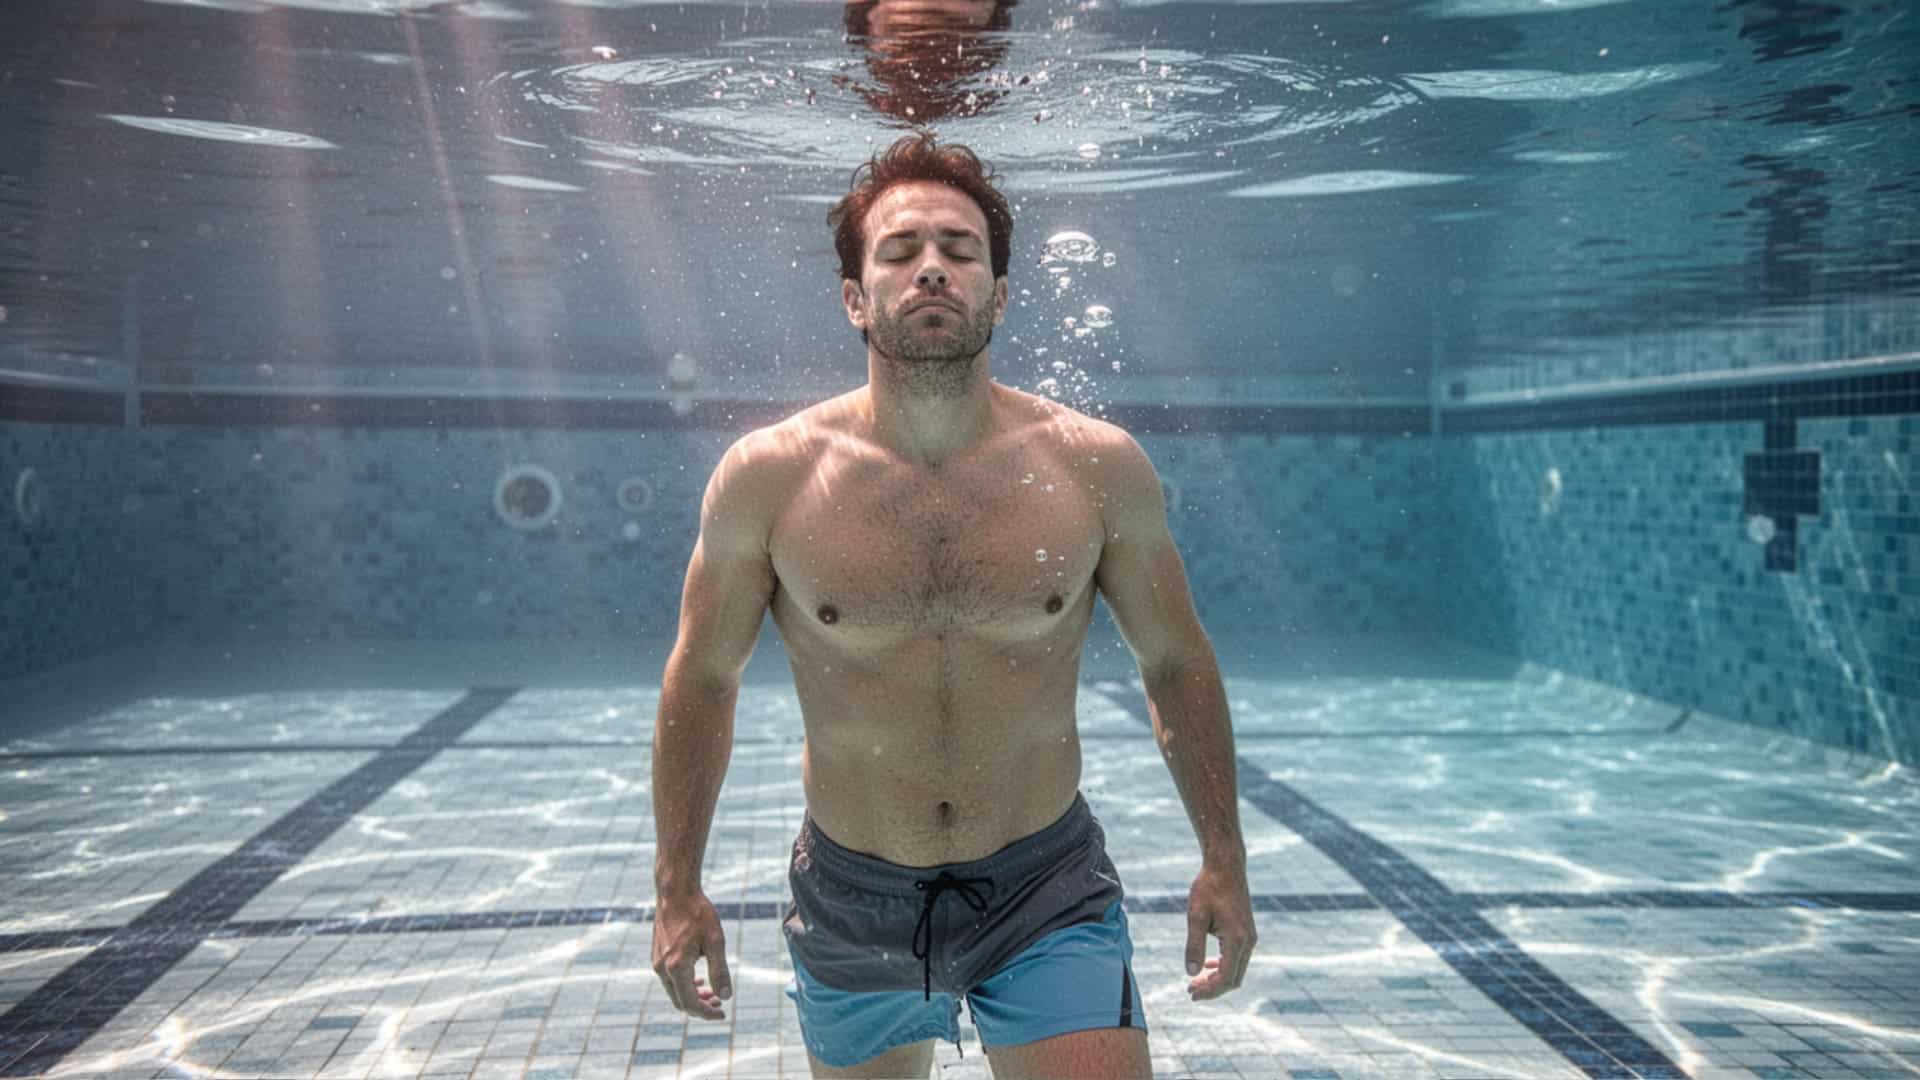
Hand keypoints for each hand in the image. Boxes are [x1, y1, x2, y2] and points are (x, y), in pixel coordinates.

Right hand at [651, 891, 732, 1019]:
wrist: (676, 892)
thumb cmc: (697, 913)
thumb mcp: (715, 942)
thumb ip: (720, 971)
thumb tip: (726, 997)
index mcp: (676, 968)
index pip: (690, 1004)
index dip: (707, 1013)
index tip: (723, 1014)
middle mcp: (662, 968)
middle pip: (680, 1001)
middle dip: (701, 1007)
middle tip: (720, 1004)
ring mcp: (657, 962)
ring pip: (674, 991)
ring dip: (693, 997)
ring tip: (712, 994)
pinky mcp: (657, 956)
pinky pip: (670, 980)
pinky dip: (684, 985)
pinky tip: (699, 980)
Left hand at [1185, 861, 1255, 1000]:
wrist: (1226, 866)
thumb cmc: (1209, 887)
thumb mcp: (1195, 915)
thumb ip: (1194, 946)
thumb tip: (1191, 973)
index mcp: (1237, 939)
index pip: (1226, 978)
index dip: (1209, 990)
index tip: (1191, 993)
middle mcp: (1248, 941)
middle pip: (1234, 979)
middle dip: (1212, 988)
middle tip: (1190, 991)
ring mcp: (1250, 937)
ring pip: (1236, 970)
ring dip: (1217, 979)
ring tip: (1195, 981)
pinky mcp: (1246, 932)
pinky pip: (1237, 958)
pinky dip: (1223, 966)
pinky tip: (1207, 965)